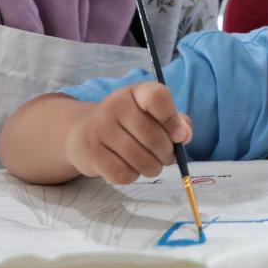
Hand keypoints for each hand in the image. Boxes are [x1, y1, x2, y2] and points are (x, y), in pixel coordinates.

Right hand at [63, 82, 191, 183]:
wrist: (83, 131)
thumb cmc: (128, 124)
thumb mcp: (152, 114)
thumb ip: (176, 122)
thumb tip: (185, 136)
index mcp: (135, 92)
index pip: (157, 97)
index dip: (172, 120)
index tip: (179, 137)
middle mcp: (115, 105)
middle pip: (153, 137)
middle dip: (167, 154)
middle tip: (166, 157)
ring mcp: (100, 128)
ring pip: (140, 159)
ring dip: (153, 168)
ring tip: (150, 164)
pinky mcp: (91, 153)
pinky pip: (124, 173)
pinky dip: (133, 176)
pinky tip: (130, 168)